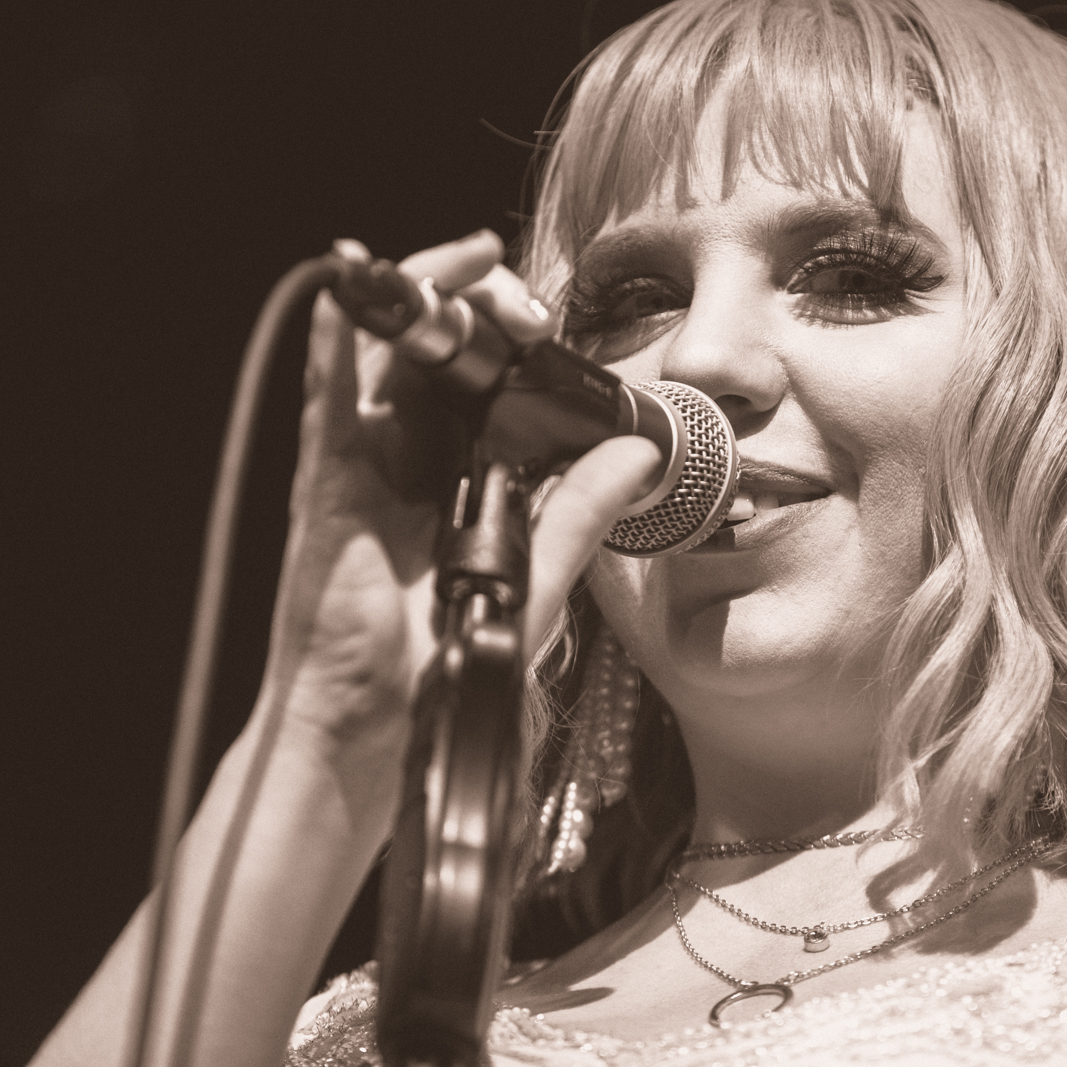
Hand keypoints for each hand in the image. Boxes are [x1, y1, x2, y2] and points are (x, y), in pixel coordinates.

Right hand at [257, 229, 659, 801]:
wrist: (375, 723)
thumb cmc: (444, 659)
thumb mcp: (537, 578)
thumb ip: (580, 512)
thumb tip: (639, 454)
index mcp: (462, 479)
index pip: (489, 390)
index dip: (519, 346)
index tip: (556, 316)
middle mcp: (411, 461)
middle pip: (439, 357)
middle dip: (479, 306)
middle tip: (518, 283)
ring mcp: (363, 466)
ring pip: (387, 356)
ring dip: (425, 299)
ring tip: (469, 258)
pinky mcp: (324, 482)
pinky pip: (325, 395)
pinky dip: (335, 338)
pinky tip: (351, 287)